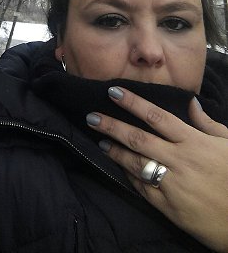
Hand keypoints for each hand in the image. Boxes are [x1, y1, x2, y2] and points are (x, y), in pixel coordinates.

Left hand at [86, 87, 227, 252]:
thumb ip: (207, 124)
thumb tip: (191, 102)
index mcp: (193, 142)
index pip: (157, 117)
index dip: (133, 103)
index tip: (113, 92)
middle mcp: (179, 161)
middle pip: (138, 138)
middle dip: (112, 125)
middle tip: (91, 116)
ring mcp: (171, 184)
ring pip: (135, 162)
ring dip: (114, 150)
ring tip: (100, 140)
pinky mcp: (167, 207)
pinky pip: (141, 187)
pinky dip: (128, 174)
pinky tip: (118, 166)